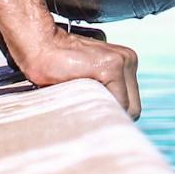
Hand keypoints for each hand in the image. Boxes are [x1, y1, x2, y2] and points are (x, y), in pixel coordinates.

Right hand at [12, 28, 141, 119]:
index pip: (131, 104)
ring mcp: (123, 61)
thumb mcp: (88, 82)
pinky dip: (101, 107)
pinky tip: (82, 99)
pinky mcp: (112, 66)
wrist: (40, 45)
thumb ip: (104, 94)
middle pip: (134, 108)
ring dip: (106, 112)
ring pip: (127, 107)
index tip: (96, 119)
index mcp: (126, 62)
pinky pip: (117, 102)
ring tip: (83, 103)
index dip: (114, 115)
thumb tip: (110, 128)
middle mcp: (129, 60)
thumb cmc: (56, 68)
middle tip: (90, 116)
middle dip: (113, 117)